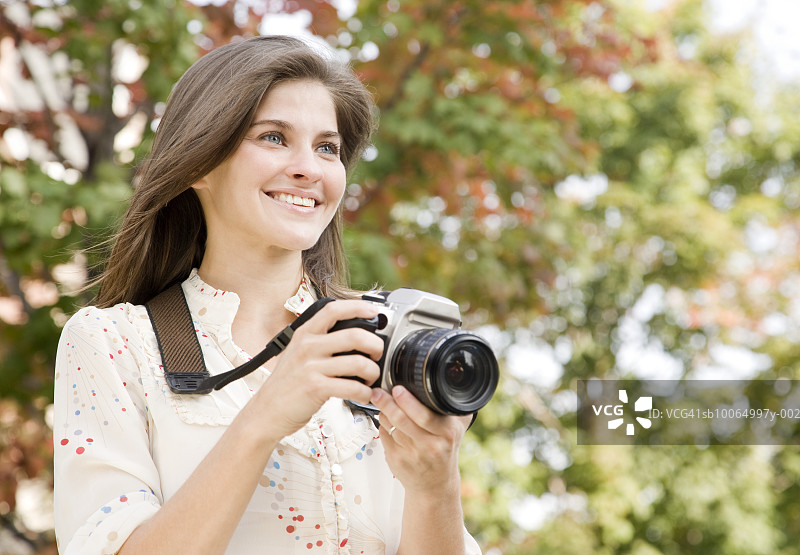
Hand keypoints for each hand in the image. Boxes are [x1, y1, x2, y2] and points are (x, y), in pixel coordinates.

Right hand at [246, 300, 383, 441]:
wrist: (266, 412)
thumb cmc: (286, 385)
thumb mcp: (297, 354)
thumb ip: (319, 342)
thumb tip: (353, 336)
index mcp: (304, 334)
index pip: (333, 309)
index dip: (358, 307)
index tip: (374, 311)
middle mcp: (307, 347)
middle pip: (355, 335)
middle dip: (376, 346)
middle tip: (377, 354)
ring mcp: (311, 367)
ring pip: (359, 363)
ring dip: (373, 373)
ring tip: (371, 379)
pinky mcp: (316, 388)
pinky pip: (353, 387)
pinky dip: (365, 392)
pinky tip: (363, 394)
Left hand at [369, 386, 471, 495]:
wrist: (435, 486)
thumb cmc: (445, 451)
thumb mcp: (458, 429)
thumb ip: (457, 407)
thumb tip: (455, 378)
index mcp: (447, 434)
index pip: (425, 416)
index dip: (408, 401)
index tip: (397, 388)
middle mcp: (430, 446)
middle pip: (403, 420)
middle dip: (387, 402)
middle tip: (378, 391)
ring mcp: (412, 455)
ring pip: (391, 425)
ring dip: (383, 410)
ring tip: (380, 399)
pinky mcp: (396, 460)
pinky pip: (384, 435)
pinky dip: (382, 423)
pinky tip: (385, 417)